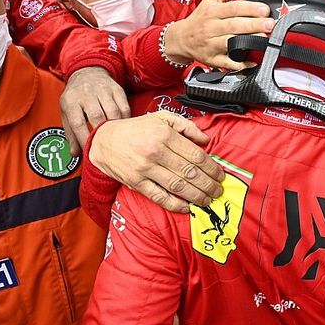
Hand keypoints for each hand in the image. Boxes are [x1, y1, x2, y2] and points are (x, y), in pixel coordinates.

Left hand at [60, 66, 130, 154]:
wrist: (87, 72)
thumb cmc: (76, 97)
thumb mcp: (67, 113)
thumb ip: (71, 134)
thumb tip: (76, 154)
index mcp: (71, 101)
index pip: (78, 123)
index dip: (84, 139)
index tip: (90, 152)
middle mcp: (87, 94)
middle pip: (97, 117)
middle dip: (102, 135)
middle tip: (105, 148)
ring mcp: (103, 90)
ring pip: (113, 112)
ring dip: (115, 128)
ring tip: (116, 140)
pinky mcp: (117, 89)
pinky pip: (124, 108)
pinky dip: (125, 120)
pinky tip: (122, 128)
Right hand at [88, 111, 224, 211]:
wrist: (105, 140)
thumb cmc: (137, 129)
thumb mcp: (162, 118)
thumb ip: (186, 126)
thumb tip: (206, 140)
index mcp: (164, 134)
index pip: (196, 155)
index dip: (212, 168)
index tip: (220, 175)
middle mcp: (155, 151)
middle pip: (190, 172)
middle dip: (208, 184)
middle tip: (218, 191)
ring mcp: (145, 169)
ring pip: (177, 186)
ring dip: (196, 196)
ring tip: (208, 200)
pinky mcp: (136, 182)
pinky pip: (159, 196)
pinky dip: (175, 204)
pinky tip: (186, 207)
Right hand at [163, 0, 274, 69]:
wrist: (181, 39)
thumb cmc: (200, 17)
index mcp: (212, 11)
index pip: (233, 8)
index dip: (249, 9)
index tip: (265, 9)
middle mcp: (211, 28)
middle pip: (233, 26)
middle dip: (253, 25)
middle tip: (270, 24)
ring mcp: (212, 44)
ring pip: (230, 43)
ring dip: (247, 42)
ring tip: (263, 40)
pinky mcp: (213, 59)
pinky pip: (227, 62)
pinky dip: (240, 63)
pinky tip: (253, 61)